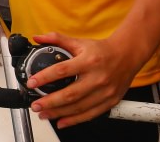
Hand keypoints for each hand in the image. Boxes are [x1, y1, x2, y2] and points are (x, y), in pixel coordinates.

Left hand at [25, 32, 143, 128]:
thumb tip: (37, 38)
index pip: (62, 70)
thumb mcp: (79, 42)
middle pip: (70, 94)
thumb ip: (57, 39)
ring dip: (59, 113)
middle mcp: (97, 78)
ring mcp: (105, 92)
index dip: (45, 77)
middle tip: (35, 105)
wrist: (128, 55)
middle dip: (50, 102)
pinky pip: (91, 114)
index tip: (31, 83)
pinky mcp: (111, 101)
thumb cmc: (102, 50)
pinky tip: (62, 121)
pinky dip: (75, 120)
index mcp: (88, 61)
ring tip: (43, 114)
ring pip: (79, 107)